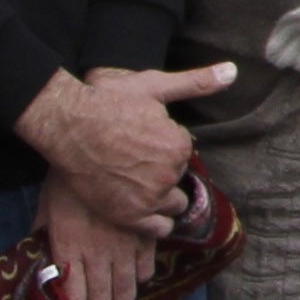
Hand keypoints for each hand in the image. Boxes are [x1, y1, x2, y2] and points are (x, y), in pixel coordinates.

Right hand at [12, 61, 229, 223]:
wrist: (67, 125)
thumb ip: (197, 83)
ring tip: (137, 182)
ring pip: (172, 204)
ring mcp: (148, 198)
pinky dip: (156, 220)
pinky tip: (142, 205)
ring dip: (161, 196)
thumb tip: (233, 71)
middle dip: (163, 170)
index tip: (144, 138)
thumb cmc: (107, 102)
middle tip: (136, 160)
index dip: (164, 144)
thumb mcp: (154, 86)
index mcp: (179, 145)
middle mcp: (168, 174)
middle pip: (177, 178)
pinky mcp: (128, 216)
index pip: (183, 152)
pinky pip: (159, 228)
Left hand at [40, 169, 164, 299]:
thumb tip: (39, 260)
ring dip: (119, 297)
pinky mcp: (146, 235)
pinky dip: (141, 275)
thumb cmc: (65, 178)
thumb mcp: (45, 211)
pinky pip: (148, 269)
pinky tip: (133, 269)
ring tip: (113, 294)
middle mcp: (98, 255)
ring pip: (128, 291)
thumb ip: (44, 239)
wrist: (98, 148)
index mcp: (69, 251)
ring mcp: (124, 246)